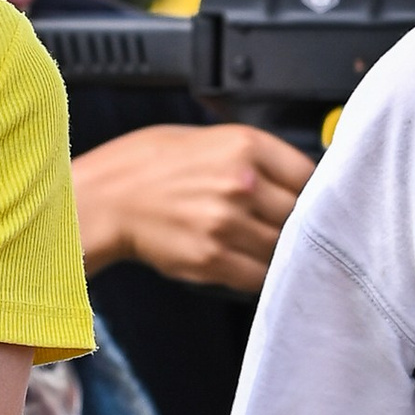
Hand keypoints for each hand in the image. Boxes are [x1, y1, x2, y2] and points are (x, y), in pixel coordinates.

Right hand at [72, 123, 312, 292]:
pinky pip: (258, 275)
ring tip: (256, 244)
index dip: (310, 192)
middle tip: (281, 227)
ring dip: (277, 251)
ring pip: (283, 248)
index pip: (309, 175)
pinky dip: (258, 274)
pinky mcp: (212, 260)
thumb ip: (252, 157)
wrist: (104, 200)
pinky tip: (243, 262)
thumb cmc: (147, 166)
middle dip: (296, 224)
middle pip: (301, 214)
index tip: (305, 201)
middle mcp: (241, 183)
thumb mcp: (205, 138)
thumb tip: (293, 179)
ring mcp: (228, 224)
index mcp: (245, 145)